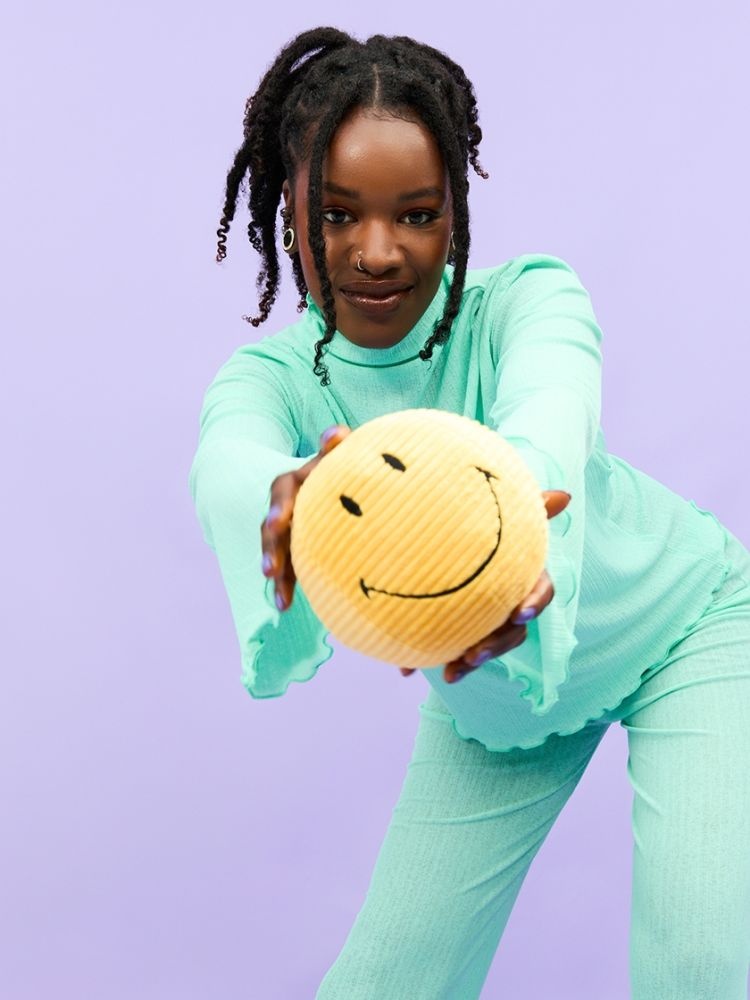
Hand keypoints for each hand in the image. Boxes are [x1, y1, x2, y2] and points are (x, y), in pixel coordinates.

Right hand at [260, 425, 350, 610]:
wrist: (340, 485)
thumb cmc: (340, 468)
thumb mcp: (336, 458)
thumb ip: (336, 449)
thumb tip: (337, 433)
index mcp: (295, 483)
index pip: (283, 492)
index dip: (281, 507)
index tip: (281, 522)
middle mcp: (286, 507)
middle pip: (272, 529)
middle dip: (272, 549)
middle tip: (270, 569)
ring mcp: (288, 531)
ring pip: (276, 551)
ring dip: (277, 572)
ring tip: (279, 597)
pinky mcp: (294, 550)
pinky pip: (287, 569)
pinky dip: (286, 586)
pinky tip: (285, 605)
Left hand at [399, 490, 570, 682]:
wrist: (442, 535)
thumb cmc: (488, 524)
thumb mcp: (507, 515)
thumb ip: (533, 508)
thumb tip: (566, 495)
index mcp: (524, 576)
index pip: (540, 592)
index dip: (533, 603)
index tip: (518, 613)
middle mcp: (507, 602)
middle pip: (512, 632)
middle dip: (495, 646)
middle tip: (474, 655)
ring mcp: (484, 619)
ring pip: (485, 647)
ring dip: (470, 661)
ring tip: (451, 670)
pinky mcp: (458, 629)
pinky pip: (450, 649)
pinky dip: (431, 659)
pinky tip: (408, 672)